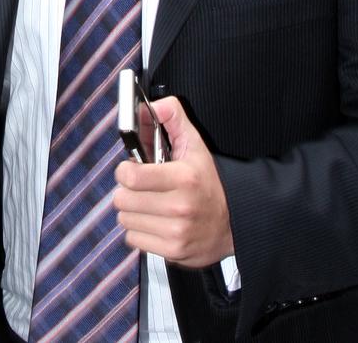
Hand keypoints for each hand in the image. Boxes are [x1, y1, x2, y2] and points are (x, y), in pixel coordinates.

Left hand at [114, 96, 233, 267]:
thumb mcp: (195, 145)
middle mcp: (179, 207)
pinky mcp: (172, 252)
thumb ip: (172, 118)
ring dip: (132, 211)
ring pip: (125, 220)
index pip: (131, 177)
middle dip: (128, 191)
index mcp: (183, 178)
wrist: (235, 221)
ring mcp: (175, 232)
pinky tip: (155, 221)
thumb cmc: (209, 182)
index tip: (130, 169)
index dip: (125, 170)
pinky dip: (139, 231)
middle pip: (123, 200)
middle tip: (141, 187)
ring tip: (149, 204)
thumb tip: (151, 106)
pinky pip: (133, 240)